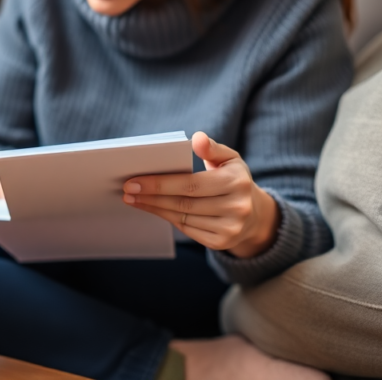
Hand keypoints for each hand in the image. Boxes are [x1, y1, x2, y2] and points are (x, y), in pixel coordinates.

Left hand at [122, 132, 279, 257]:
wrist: (254, 214)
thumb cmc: (233, 179)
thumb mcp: (229, 159)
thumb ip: (212, 148)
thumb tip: (196, 138)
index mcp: (237, 182)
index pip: (191, 184)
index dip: (160, 183)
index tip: (133, 181)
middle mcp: (237, 208)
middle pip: (183, 202)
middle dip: (151, 195)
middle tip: (127, 190)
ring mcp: (230, 228)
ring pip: (182, 217)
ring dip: (153, 207)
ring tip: (132, 199)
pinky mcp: (221, 243)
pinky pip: (187, 229)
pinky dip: (166, 217)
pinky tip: (151, 208)